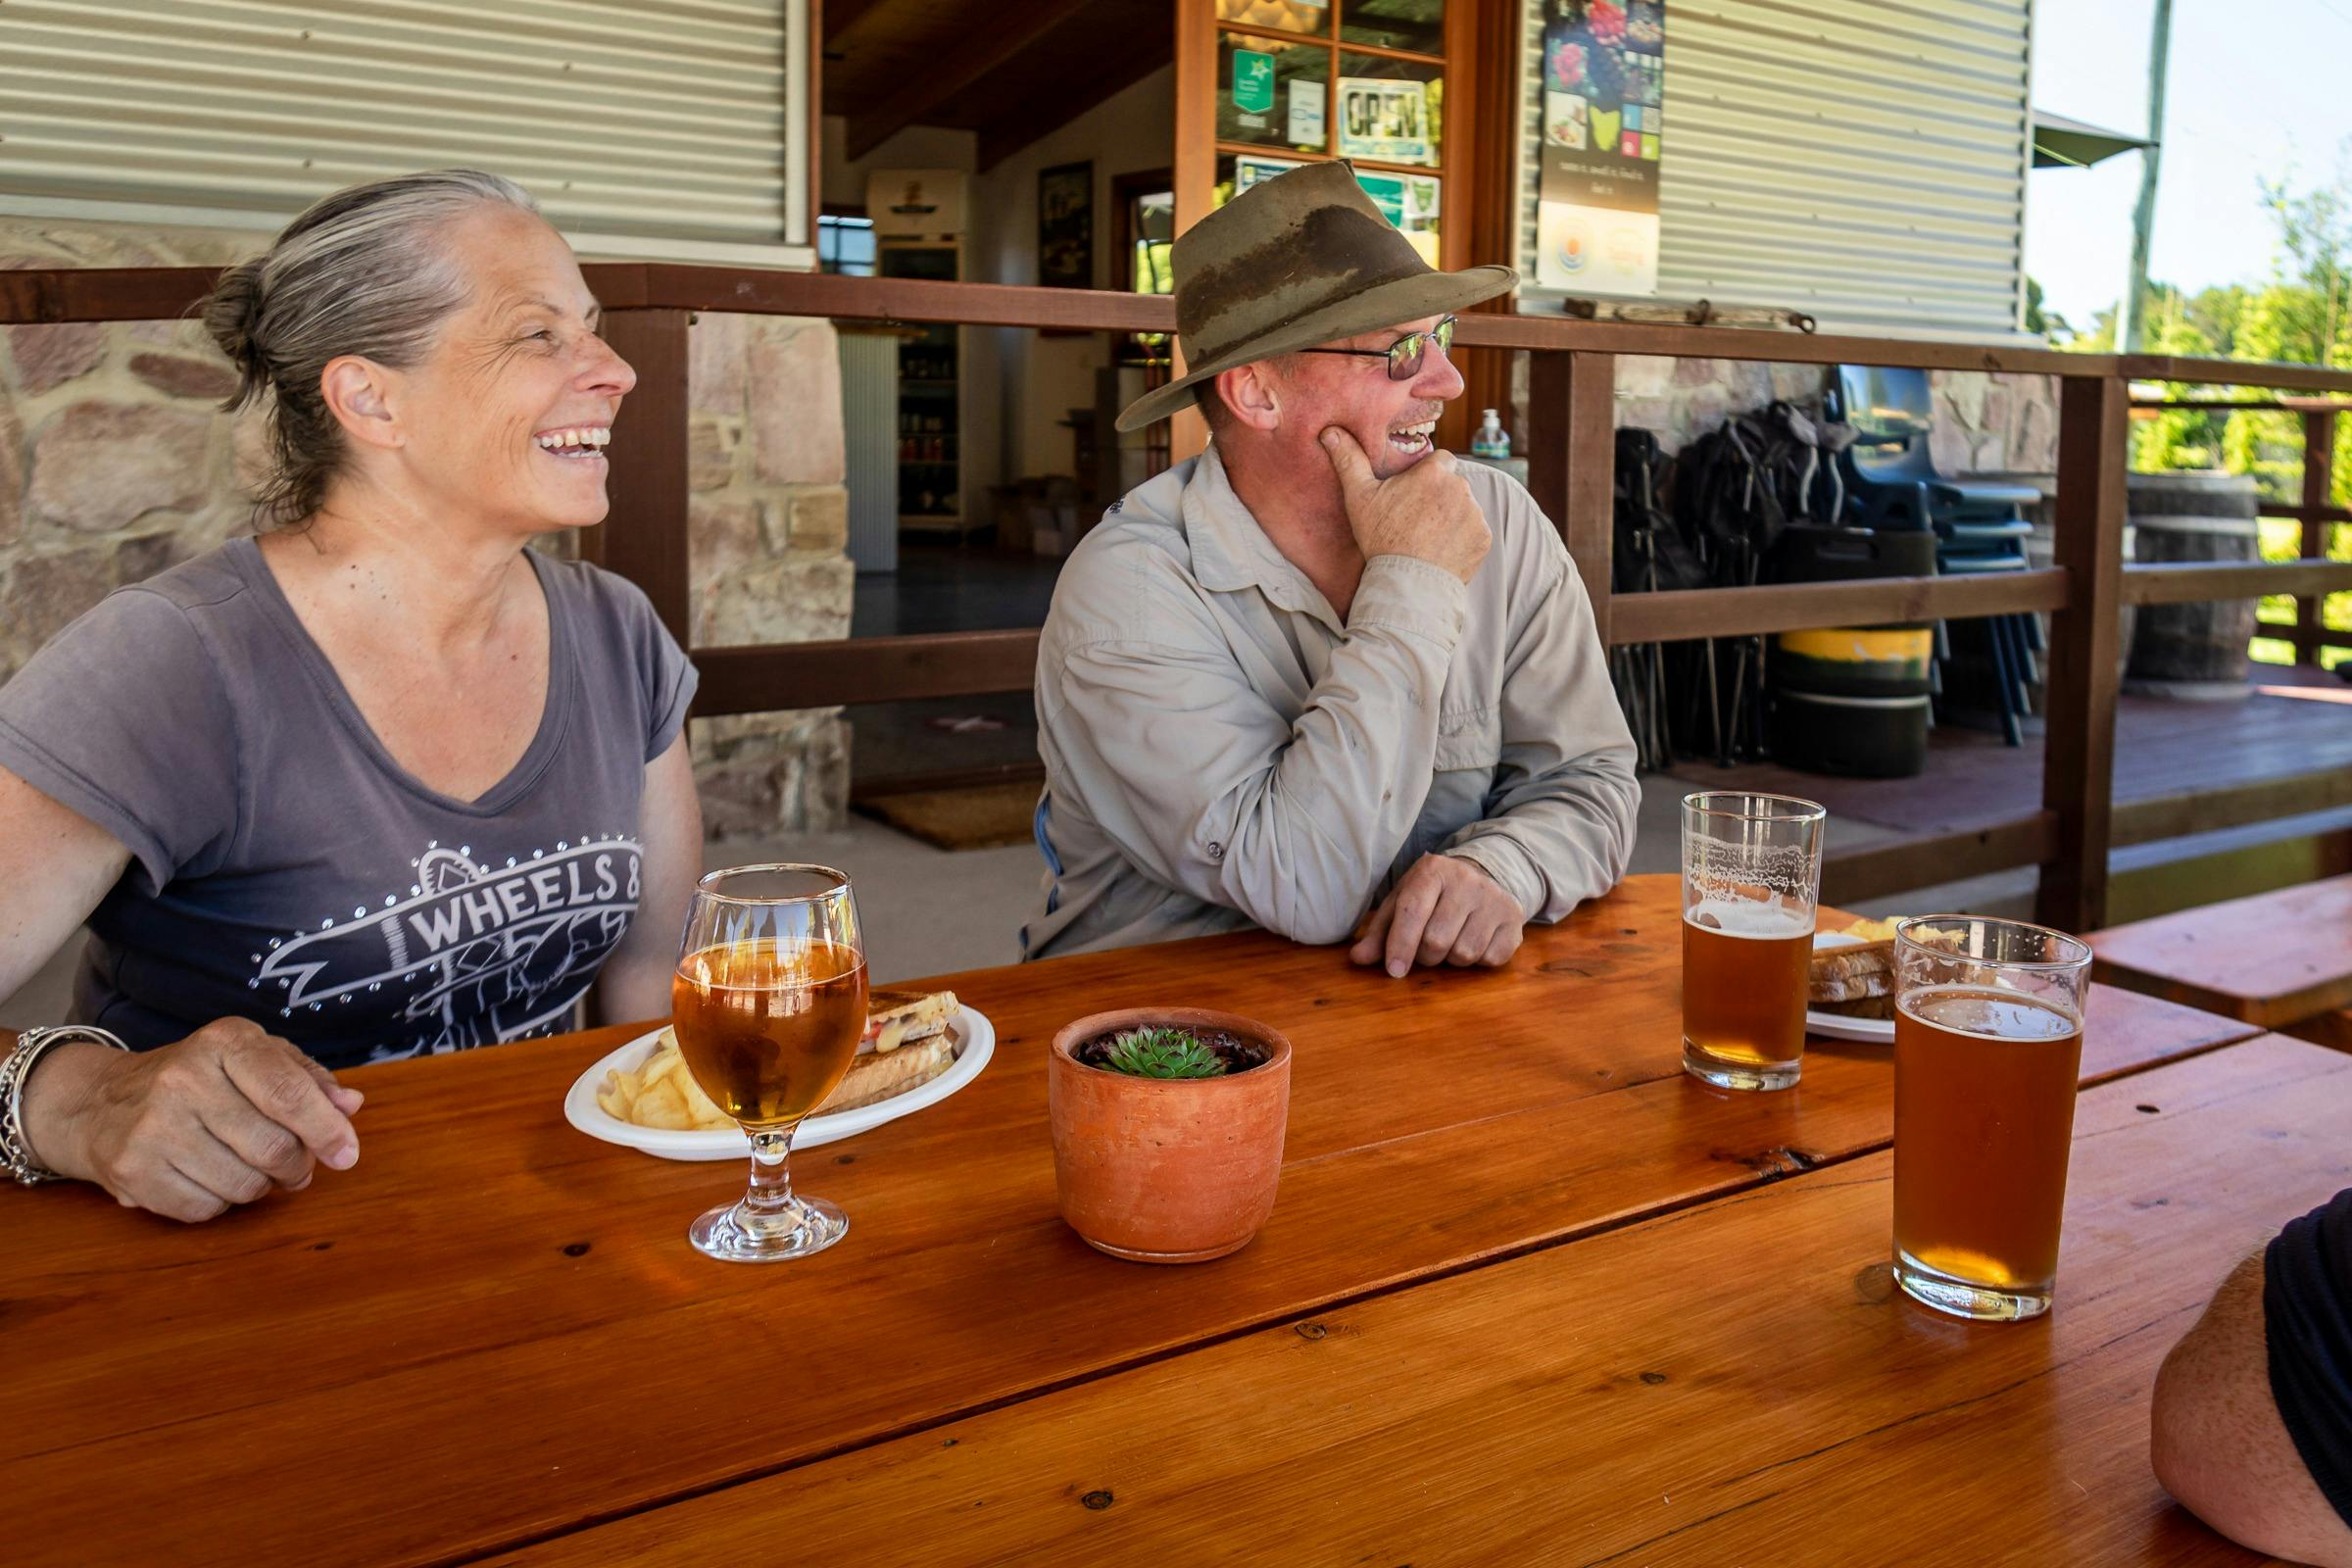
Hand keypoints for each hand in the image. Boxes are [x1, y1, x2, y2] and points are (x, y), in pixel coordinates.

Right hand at [24, 1018, 362, 1222]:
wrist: (99, 1102)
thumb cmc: (198, 1078)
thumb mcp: (254, 1058)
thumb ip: (307, 1079)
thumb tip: (349, 1105)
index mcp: (224, 1041)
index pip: (289, 1093)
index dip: (326, 1130)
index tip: (347, 1155)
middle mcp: (184, 1079)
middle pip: (274, 1148)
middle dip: (297, 1165)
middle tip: (294, 1165)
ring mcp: (153, 1127)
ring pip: (245, 1185)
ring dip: (260, 1186)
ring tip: (245, 1164)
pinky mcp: (132, 1171)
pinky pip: (207, 1209)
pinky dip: (220, 1202)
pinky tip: (206, 1176)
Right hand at [1320, 427, 1491, 582]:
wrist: (1407, 583)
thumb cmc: (1381, 538)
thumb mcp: (1359, 498)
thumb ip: (1349, 461)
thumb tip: (1330, 431)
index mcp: (1434, 472)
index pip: (1441, 460)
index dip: (1428, 475)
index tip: (1414, 493)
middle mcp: (1460, 488)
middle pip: (1453, 485)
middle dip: (1440, 496)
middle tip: (1417, 519)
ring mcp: (1475, 514)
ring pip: (1465, 507)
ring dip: (1453, 517)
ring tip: (1429, 538)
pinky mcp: (1483, 538)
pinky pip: (1475, 532)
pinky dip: (1463, 539)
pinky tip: (1442, 551)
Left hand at [1348, 854, 1525, 976]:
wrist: (1483, 877)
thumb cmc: (1432, 896)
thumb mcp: (1402, 903)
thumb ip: (1379, 932)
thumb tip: (1357, 959)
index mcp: (1432, 871)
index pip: (1412, 912)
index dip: (1400, 945)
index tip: (1394, 971)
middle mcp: (1466, 880)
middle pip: (1437, 940)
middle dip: (1425, 956)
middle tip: (1426, 950)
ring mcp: (1494, 898)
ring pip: (1464, 953)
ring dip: (1451, 960)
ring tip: (1451, 942)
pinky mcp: (1514, 918)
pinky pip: (1490, 959)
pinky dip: (1477, 962)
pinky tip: (1474, 942)